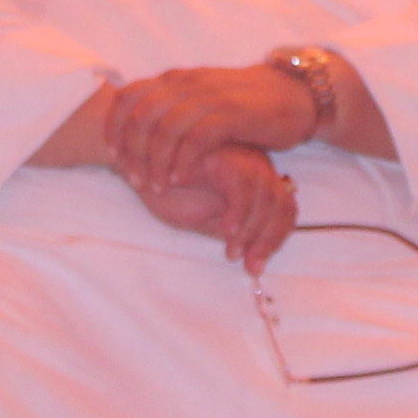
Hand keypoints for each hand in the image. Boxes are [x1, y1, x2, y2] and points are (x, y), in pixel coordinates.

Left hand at [105, 62, 318, 189]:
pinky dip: (183, 160)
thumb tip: (140, 129)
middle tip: (133, 179)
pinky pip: (197, 138)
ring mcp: (210, 96)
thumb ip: (174, 108)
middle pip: (141, 115)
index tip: (113, 156)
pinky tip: (180, 179)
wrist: (294, 95)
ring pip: (166, 128)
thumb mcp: (203, 99)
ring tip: (156, 187)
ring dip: (155, 161)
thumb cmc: (245, 105)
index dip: (115, 127)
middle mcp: (188, 83)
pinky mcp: (232, 114)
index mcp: (177, 79)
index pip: (129, 97)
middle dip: (132, 151)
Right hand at [126, 138, 294, 272]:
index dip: (273, 240)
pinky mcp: (224, 151)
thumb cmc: (166, 188)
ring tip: (232, 252)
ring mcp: (241, 155)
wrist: (134, 162)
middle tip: (249, 266)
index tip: (254, 266)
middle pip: (282, 202)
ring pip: (269, 195)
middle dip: (269, 240)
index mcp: (253, 179)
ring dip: (253, 230)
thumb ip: (228, 227)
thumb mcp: (202, 217)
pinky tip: (226, 230)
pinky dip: (240, 211)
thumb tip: (254, 251)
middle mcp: (254, 164)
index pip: (283, 208)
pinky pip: (244, 184)